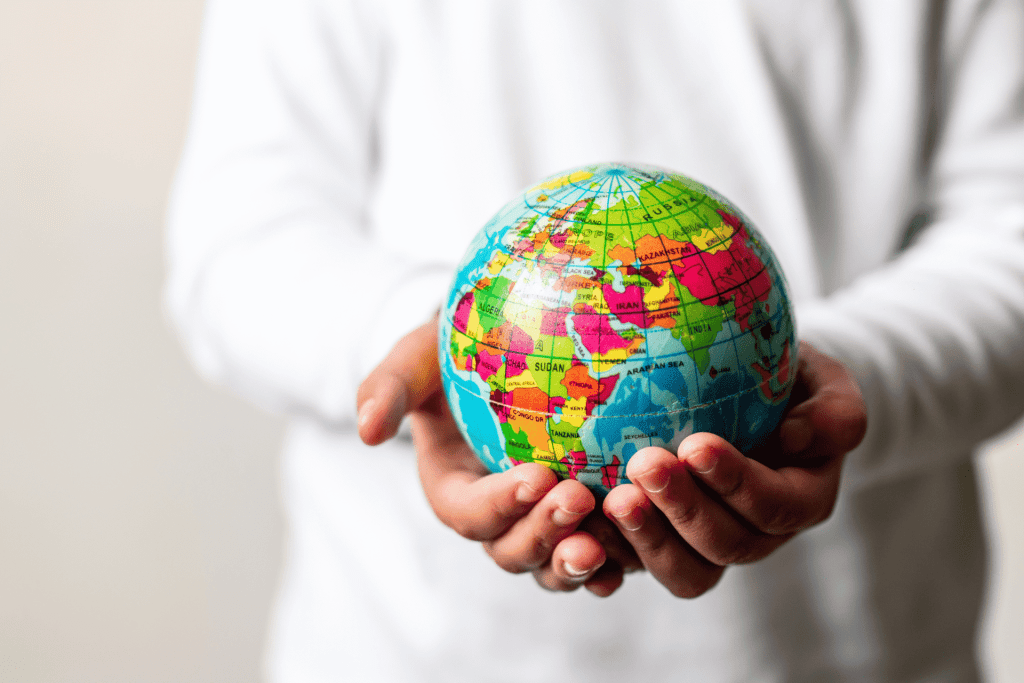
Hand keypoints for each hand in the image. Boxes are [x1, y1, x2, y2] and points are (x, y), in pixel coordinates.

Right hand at [357, 318, 639, 595]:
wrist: (498, 354)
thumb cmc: (452, 352)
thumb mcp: (414, 358)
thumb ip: (388, 389)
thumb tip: (366, 430)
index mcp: (453, 489)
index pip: (469, 512)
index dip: (500, 504)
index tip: (537, 475)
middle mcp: (496, 519)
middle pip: (512, 551)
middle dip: (543, 536)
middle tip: (578, 500)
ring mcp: (539, 525)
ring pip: (554, 565)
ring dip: (578, 561)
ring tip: (608, 542)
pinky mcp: (581, 520)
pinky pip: (598, 553)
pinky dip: (617, 559)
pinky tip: (643, 544)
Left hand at [602, 342, 866, 596]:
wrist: (750, 394)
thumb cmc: (787, 379)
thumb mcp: (825, 381)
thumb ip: (833, 410)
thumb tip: (796, 439)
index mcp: (801, 499)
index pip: (774, 506)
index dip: (736, 483)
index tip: (695, 444)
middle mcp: (758, 534)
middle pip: (725, 547)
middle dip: (683, 510)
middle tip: (643, 464)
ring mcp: (708, 546)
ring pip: (684, 571)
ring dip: (647, 539)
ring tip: (612, 498)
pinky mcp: (665, 545)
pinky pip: (639, 567)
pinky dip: (612, 555)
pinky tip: (581, 528)